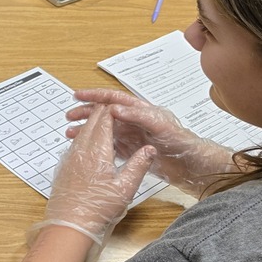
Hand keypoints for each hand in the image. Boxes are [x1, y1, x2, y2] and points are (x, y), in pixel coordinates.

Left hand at [38, 105, 155, 245]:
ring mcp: (69, 158)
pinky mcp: (64, 167)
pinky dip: (84, 139)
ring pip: (81, 133)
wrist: (69, 224)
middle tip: (112, 108)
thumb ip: (138, 165)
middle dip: (101, 113)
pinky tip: (92, 145)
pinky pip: (75, 145)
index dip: (113, 110)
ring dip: (91, 125)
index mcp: (97, 151)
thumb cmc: (97, 209)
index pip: (104, 121)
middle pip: (90, 123)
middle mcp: (80, 150)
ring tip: (103, 123)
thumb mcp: (126, 188)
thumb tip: (149, 149)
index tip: (120, 105)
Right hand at [67, 89, 235, 197]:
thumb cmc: (181, 143)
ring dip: (87, 130)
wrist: (192, 166)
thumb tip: (114, 108)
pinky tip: (85, 148)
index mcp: (140, 110)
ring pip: (103, 130)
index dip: (95, 96)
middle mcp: (134, 121)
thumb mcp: (160, 125)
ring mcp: (131, 136)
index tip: (78, 96)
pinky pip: (108, 145)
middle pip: (104, 113)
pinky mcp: (131, 151)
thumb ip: (138, 115)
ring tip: (71, 133)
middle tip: (69, 115)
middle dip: (85, 112)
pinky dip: (95, 145)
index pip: (113, 99)